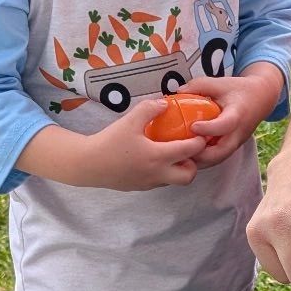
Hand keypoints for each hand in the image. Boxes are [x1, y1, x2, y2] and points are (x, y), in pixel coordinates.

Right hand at [81, 97, 206, 190]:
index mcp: (158, 156)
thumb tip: (164, 103)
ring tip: (172, 152)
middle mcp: (157, 173)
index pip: (189, 151)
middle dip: (194, 164)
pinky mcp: (139, 187)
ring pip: (174, 181)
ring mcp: (149, 183)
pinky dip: (163, 172)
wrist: (88, 164)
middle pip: (188, 176)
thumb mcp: (129, 121)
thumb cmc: (109, 142)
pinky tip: (153, 158)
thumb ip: (149, 109)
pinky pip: (160, 181)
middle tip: (187, 149)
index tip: (201, 134)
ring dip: (178, 169)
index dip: (199, 142)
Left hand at [187, 68, 281, 168]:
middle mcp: (238, 133)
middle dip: (200, 155)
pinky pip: (217, 157)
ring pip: (218, 159)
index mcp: (237, 114)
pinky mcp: (232, 147)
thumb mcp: (221, 82)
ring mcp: (236, 143)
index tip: (193, 126)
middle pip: (221, 152)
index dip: (209, 129)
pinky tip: (188, 153)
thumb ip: (199, 85)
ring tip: (181, 154)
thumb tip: (178, 91)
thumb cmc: (238, 89)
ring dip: (200, 160)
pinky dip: (203, 159)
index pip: (225, 125)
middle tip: (181, 148)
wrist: (261, 98)